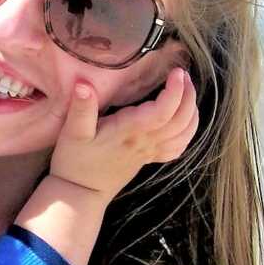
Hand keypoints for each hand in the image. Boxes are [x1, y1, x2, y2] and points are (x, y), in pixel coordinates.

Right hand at [50, 67, 197, 200]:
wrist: (80, 193)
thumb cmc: (75, 162)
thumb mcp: (72, 133)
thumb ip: (81, 109)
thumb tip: (83, 85)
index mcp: (129, 132)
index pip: (163, 111)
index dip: (174, 91)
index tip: (176, 72)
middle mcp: (145, 142)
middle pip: (180, 120)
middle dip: (187, 95)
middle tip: (182, 75)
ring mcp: (150, 152)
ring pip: (184, 133)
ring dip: (191, 111)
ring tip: (187, 91)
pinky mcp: (149, 158)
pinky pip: (178, 147)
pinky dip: (188, 132)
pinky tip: (185, 120)